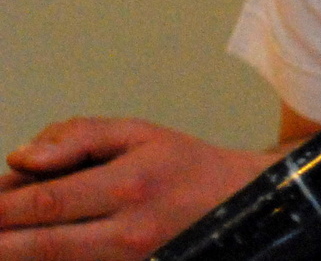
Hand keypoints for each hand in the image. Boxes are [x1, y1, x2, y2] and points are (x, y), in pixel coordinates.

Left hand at [0, 118, 270, 260]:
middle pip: (40, 246)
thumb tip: (20, 158)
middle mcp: (127, 232)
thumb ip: (78, 136)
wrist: (237, 203)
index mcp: (130, 185)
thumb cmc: (183, 165)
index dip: (0, 206)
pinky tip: (25, 247)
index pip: (46, 201)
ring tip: (0, 237)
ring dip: (15, 252)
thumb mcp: (138, 132)